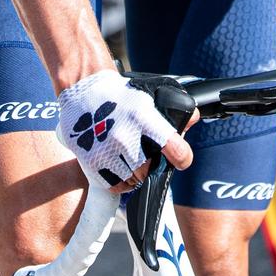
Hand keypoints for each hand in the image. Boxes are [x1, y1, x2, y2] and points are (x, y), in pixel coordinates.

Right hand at [55, 71, 194, 189]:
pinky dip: (121, 182)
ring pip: (135, 180)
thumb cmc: (119, 93)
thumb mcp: (149, 95)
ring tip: (133, 161)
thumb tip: (192, 120)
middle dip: (153, 165)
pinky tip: (121, 169)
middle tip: (148, 156)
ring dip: (137, 174)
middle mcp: (126, 138)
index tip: (181, 158)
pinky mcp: (93, 162)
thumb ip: (173, 110)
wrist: (84, 89)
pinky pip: (116, 186)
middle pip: (152, 170)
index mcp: (144, 119)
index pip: (176, 150)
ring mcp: (108, 152)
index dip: (183, 158)